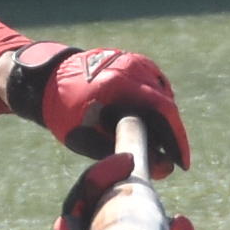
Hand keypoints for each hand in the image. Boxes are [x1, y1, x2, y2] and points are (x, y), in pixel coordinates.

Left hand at [3, 41, 187, 167]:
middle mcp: (132, 67)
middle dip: (171, 136)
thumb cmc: (64, 113)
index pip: (163, 111)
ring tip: (156, 146)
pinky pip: (154, 87)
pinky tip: (147, 125)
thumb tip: (164, 168)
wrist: (47, 81)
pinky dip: (155, 107)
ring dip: (163, 122)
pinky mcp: (135, 61)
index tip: (183, 164)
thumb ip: (124, 152)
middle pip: (166, 106)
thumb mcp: (88, 139)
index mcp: (120, 83)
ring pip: (162, 97)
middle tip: (171, 161)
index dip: (177, 140)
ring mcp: (135, 61)